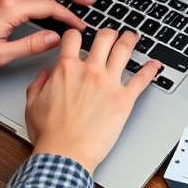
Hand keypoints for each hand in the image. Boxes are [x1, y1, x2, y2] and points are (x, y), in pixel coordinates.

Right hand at [25, 28, 160, 173]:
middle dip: (109, 33)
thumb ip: (38, 84)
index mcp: (66, 69)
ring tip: (133, 37)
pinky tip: (154, 64)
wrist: (66, 154)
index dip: (76, 34)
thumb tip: (46, 74)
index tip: (79, 37)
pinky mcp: (124, 99)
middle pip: (104, 38)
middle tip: (112, 34)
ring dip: (130, 40)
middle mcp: (89, 71)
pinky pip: (141, 79)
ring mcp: (109, 83)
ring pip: (124, 50)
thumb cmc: (50, 134)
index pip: (73, 38)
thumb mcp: (32, 104)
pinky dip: (150, 70)